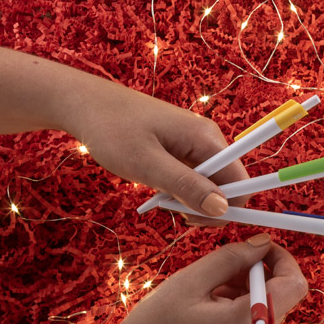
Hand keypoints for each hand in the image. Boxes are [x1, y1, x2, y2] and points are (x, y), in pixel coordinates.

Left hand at [58, 76, 247, 221]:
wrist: (83, 103)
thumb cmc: (112, 129)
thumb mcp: (148, 164)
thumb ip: (187, 187)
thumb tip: (223, 209)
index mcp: (207, 139)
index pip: (240, 181)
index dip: (228, 207)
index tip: (196, 219)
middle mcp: (207, 140)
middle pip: (228, 185)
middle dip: (207, 207)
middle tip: (175, 214)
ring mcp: (194, 144)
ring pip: (209, 184)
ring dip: (191, 200)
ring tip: (161, 202)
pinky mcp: (181, 149)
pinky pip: (194, 177)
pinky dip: (180, 190)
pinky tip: (159, 191)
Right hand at [101, 233, 307, 323]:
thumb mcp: (191, 281)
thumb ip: (232, 257)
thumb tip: (262, 243)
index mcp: (247, 323)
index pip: (295, 285)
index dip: (284, 259)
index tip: (260, 246)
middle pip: (281, 296)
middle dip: (258, 272)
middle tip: (223, 265)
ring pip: (266, 307)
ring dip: (245, 288)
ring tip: (206, 289)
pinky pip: (253, 323)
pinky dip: (237, 306)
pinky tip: (205, 306)